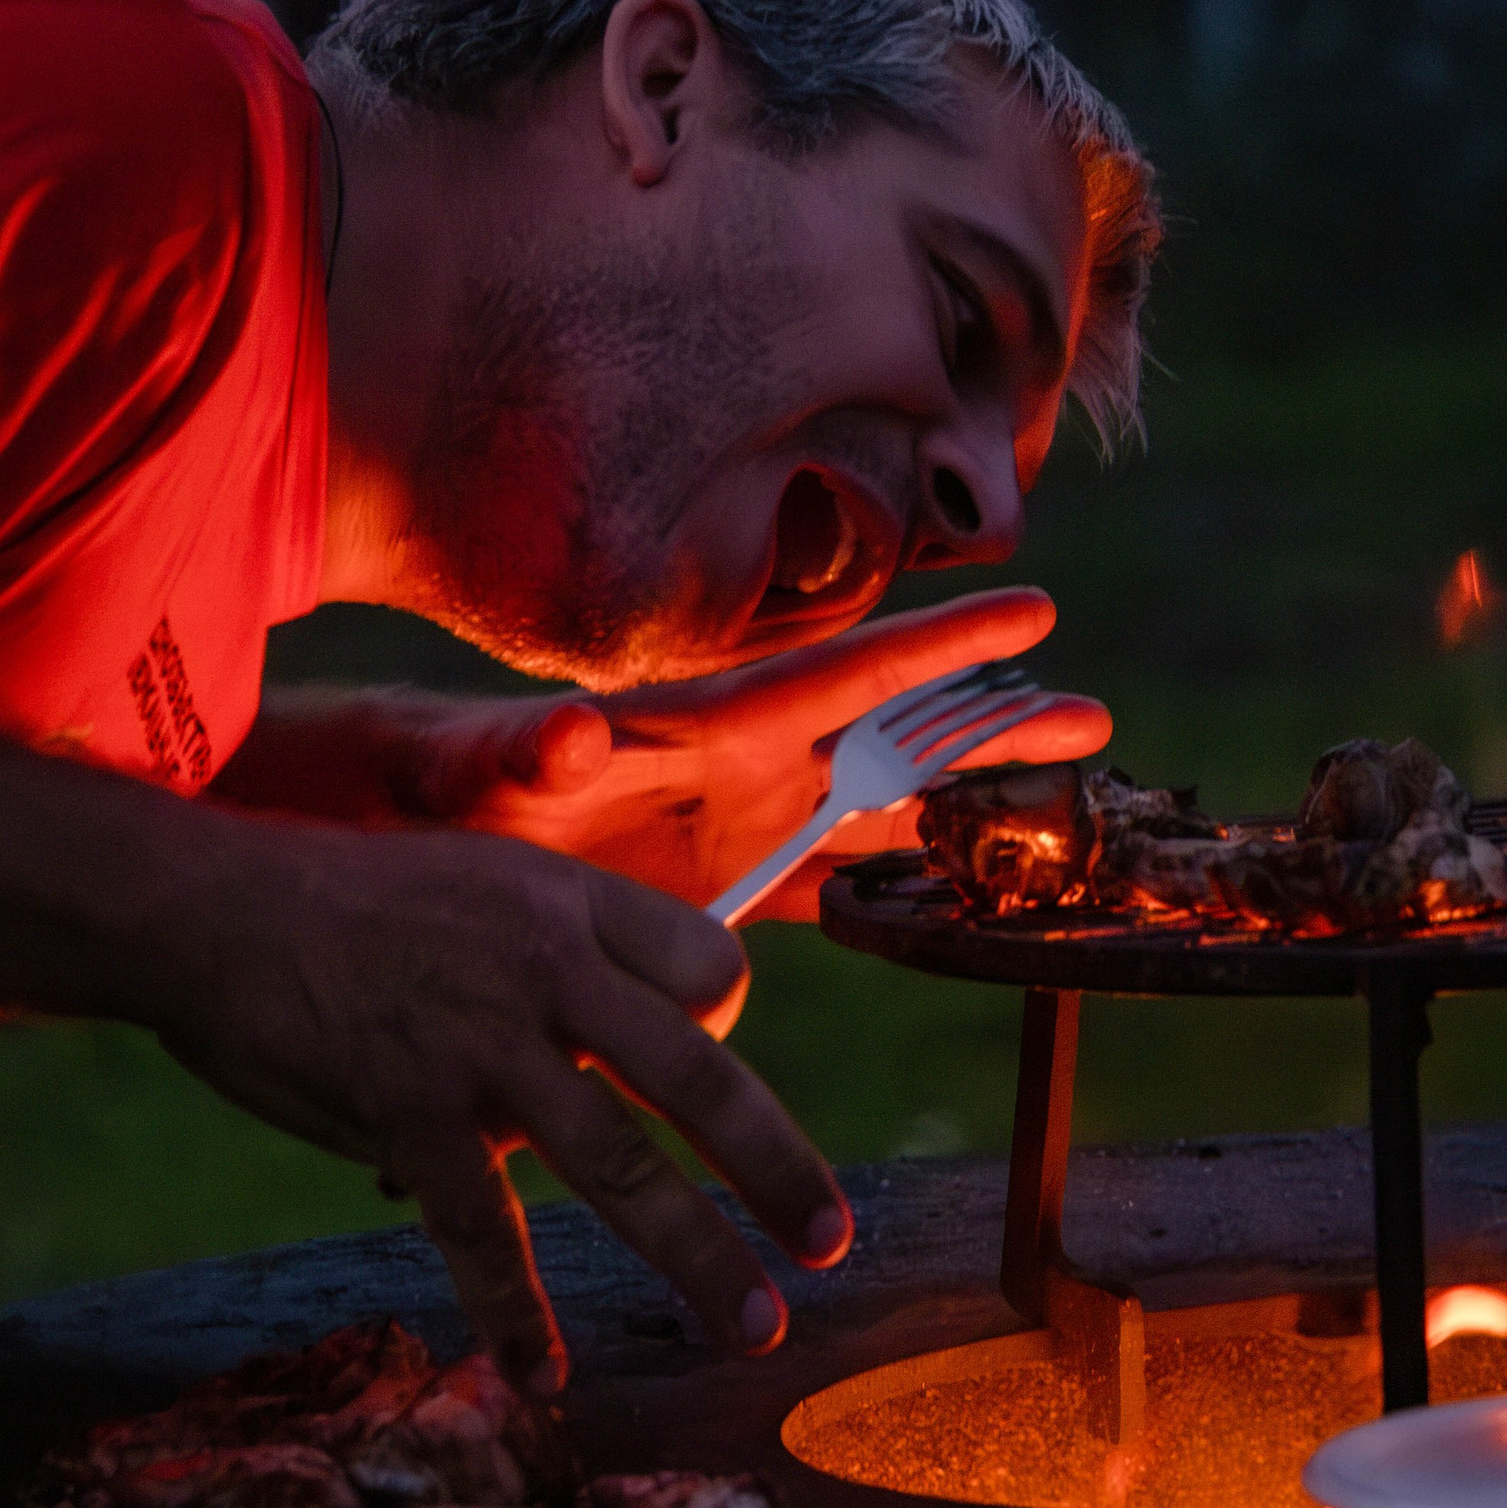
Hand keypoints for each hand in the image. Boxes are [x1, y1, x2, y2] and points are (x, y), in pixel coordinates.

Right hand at [164, 824, 848, 1390]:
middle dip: (778, 1169)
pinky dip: (517, 1311)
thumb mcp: (485, 881)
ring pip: (621, 1167)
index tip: (709, 1071)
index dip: (727, 1026)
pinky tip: (543, 1373)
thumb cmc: (352, 901)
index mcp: (572, 905)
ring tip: (756, 1326)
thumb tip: (624, 1055)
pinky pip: (484, 1231)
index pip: (710, 966)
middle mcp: (546, 973)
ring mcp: (481, 1049)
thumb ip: (564, 954)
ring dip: (698, 1258)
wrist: (215, 908)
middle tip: (832, 1241)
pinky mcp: (409, 1115)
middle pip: (700, 1076)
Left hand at [230, 587, 1108, 915]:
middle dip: (993, 724)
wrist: (409, 840)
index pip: (846, 674)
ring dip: (972, 804)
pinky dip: (901, 892)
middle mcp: (748, 770)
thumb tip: (572, 728)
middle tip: (1097, 715)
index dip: (939, 647)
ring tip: (1069, 797)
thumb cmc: (445, 787)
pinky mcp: (723, 896)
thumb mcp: (482, 766)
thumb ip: (523, 752)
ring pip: (887, 813)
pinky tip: (960, 897)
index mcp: (710, 726)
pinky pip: (835, 891)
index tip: (1034, 610)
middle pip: (896, 737)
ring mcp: (745, 830)